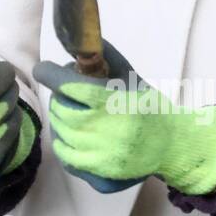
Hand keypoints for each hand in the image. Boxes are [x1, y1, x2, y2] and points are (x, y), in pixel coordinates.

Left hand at [32, 41, 215, 194]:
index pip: (71, 86)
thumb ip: (109, 57)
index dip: (50, 75)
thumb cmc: (151, 106)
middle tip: (64, 93)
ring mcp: (104, 156)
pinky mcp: (102, 175)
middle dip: (58, 97)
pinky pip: (67, 157)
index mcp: (116, 103)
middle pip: (63, 110)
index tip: (43, 69)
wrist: (173, 145)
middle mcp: (108, 131)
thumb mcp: (133, 77)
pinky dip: (63, 143)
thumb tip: (82, 41)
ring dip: (59, 119)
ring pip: (62, 133)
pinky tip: (71, 135)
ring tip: (69, 113)